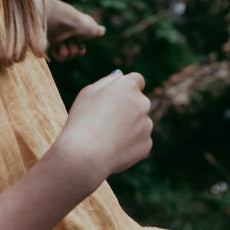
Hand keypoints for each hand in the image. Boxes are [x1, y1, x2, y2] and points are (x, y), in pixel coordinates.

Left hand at [45, 0, 104, 61]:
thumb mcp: (93, 27)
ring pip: (69, 57)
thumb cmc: (79, 24)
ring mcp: (59, 41)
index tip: (81, 41)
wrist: (64, 22)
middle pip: (75, 53)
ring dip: (71, 50)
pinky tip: (61, 44)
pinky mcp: (51, 45)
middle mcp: (67, 36)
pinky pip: (60, 58)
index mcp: (75, 31)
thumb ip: (98, 30)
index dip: (81, 47)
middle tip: (75, 41)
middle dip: (77, 49)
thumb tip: (102, 30)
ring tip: (68, 41)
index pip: (80, 47)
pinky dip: (62, 52)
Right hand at [56, 71, 152, 190]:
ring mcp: (147, 125)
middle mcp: (142, 103)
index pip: (137, 80)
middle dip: (127, 108)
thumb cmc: (82, 120)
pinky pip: (139, 141)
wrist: (85, 155)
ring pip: (139, 122)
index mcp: (128, 87)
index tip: (116, 97)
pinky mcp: (146, 144)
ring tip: (106, 137)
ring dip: (128, 126)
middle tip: (105, 120)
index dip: (126, 88)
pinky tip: (112, 148)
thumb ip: (107, 81)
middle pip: (138, 102)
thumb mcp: (88, 93)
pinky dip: (129, 144)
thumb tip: (121, 75)